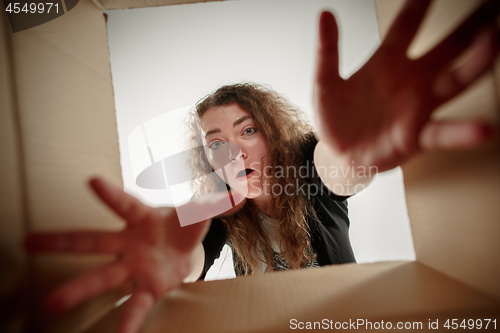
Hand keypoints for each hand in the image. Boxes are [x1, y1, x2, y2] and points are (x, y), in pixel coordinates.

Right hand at [25, 177, 243, 332]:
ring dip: (78, 288)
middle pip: (93, 240)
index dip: (110, 194)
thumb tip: (240, 190)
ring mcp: (133, 267)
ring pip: (102, 277)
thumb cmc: (186, 224)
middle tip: (29, 242)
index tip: (90, 181)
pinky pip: (132, 305)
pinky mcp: (144, 288)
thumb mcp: (202, 212)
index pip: (124, 204)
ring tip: (52, 304)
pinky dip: (126, 321)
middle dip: (63, 242)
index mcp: (143, 217)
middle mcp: (129, 242)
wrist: (185, 248)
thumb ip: (218, 202)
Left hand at [314, 0, 498, 172]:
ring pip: (454, 82)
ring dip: (475, 63)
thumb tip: (325, 14)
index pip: (407, 26)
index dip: (419, 5)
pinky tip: (483, 129)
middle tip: (493, 5)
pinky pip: (443, 132)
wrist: (337, 154)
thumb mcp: (325, 82)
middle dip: (472, 26)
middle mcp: (410, 81)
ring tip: (494, 42)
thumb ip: (327, 50)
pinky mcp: (415, 136)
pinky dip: (463, 131)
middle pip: (448, 47)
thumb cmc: (336, 118)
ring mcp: (417, 107)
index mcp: (387, 62)